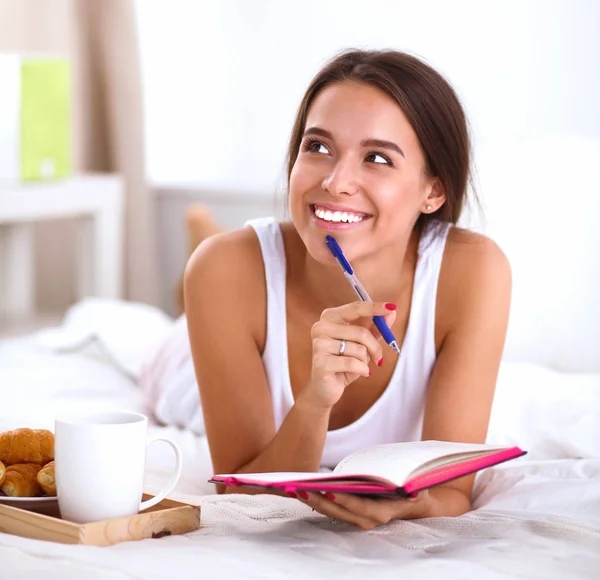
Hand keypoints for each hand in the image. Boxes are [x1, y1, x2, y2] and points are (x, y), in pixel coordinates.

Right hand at [296, 301, 396, 410]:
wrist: (325, 389)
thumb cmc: (344, 363)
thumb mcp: (363, 344)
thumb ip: (376, 327)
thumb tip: (392, 311)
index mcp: (330, 317)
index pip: (355, 308)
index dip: (375, 308)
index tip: (392, 307)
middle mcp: (321, 327)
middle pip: (360, 332)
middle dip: (375, 347)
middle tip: (378, 358)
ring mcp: (319, 344)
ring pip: (358, 349)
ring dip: (365, 360)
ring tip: (359, 366)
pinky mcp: (320, 362)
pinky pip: (352, 363)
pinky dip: (362, 370)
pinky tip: (360, 373)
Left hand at [296, 490, 426, 529]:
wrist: (416, 503)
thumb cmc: (414, 487)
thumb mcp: (415, 484)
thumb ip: (410, 484)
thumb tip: (408, 485)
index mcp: (384, 510)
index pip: (361, 507)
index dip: (346, 500)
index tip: (330, 491)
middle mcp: (369, 518)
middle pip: (340, 511)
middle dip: (320, 500)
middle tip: (302, 489)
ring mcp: (358, 517)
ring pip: (332, 511)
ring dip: (314, 501)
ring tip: (295, 488)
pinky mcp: (350, 513)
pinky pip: (332, 508)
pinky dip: (317, 500)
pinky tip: (301, 490)